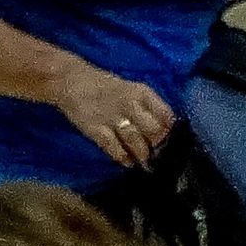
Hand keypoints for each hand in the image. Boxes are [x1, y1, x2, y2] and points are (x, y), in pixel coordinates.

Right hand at [51, 64, 174, 169]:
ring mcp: (112, 118)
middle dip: (158, 145)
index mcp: (142, 92)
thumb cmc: (106, 86)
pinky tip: (128, 163)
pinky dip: (122, 157)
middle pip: (152, 129)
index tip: (173, 139)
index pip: (165, 113)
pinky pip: (113, 147)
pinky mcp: (95, 130)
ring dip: (142, 154)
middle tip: (160, 154)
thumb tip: (164, 125)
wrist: (73, 82)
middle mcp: (130, 105)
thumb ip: (148, 105)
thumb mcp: (133, 89)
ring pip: (135, 140)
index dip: (170, 129)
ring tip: (146, 163)